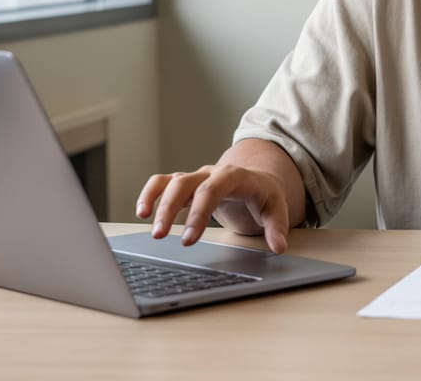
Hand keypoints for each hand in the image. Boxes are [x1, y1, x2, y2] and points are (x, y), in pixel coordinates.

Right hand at [137, 163, 291, 252]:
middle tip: (161, 236)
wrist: (258, 180)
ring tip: (147, 225)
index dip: (198, 213)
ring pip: (170, 182)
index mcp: (234, 176)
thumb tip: (279, 247)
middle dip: (170, 209)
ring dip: (156, 202)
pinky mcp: (186, 185)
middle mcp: (211, 173)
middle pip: (185, 184)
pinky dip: (150, 194)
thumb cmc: (265, 195)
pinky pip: (162, 183)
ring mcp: (197, 177)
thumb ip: (277, 227)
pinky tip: (142, 212)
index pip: (212, 190)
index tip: (188, 240)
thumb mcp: (277, 208)